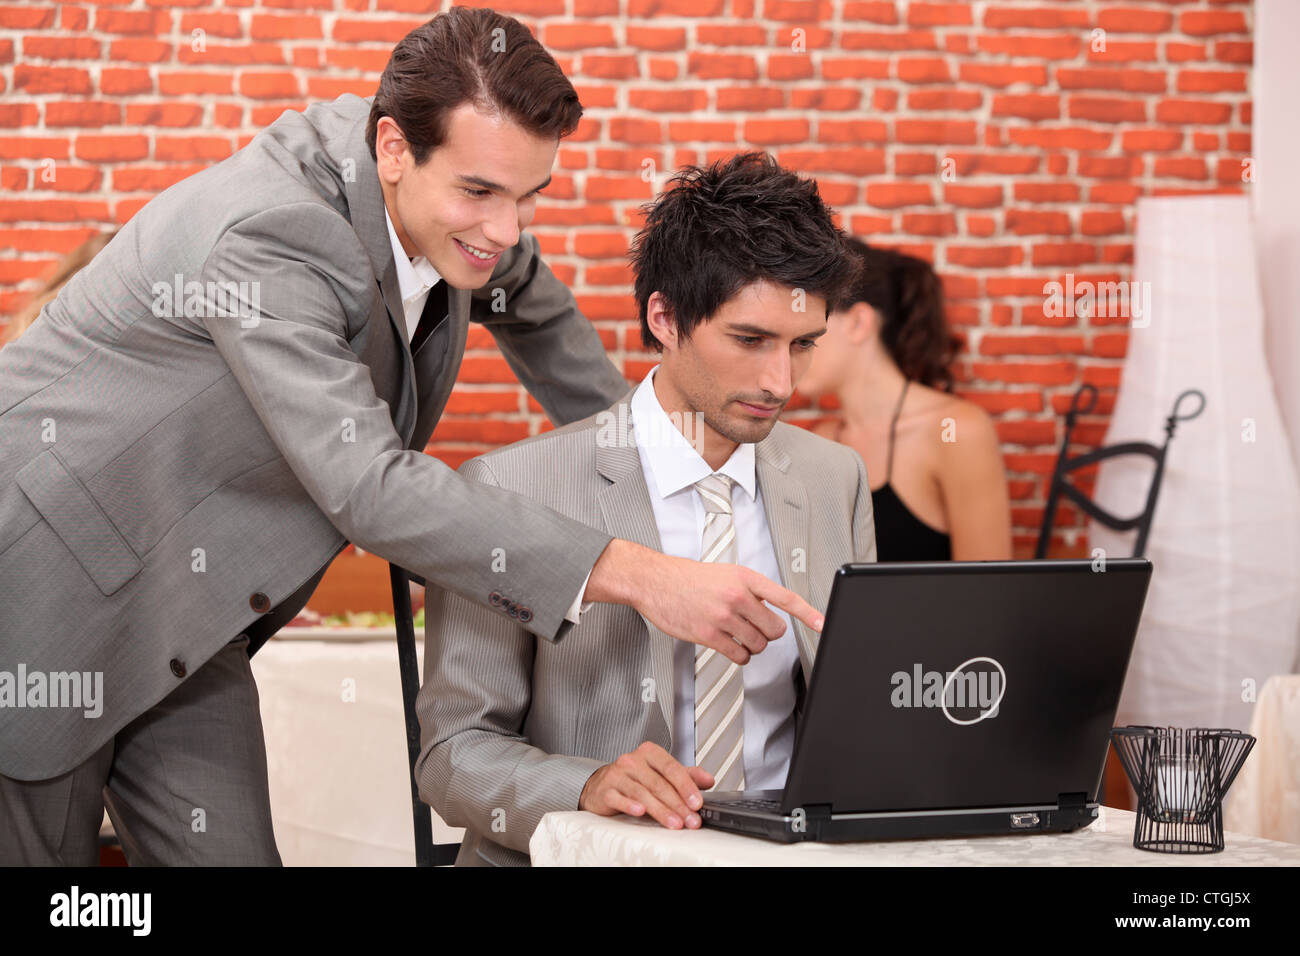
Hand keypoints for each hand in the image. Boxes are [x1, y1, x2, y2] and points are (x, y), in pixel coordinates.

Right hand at [579, 742, 712, 828]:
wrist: (603, 784)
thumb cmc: (634, 778)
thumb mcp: (661, 773)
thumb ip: (686, 775)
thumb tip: (708, 779)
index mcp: (650, 752)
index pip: (672, 768)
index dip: (686, 786)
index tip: (697, 802)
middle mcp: (633, 760)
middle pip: (659, 784)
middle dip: (678, 804)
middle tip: (690, 819)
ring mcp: (617, 774)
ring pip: (642, 793)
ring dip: (661, 810)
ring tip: (675, 823)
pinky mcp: (606, 790)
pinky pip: (619, 798)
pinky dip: (630, 805)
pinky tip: (640, 812)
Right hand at [585, 539, 824, 664]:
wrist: (655, 581)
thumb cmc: (688, 577)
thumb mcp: (725, 573)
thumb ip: (750, 590)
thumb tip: (770, 611)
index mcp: (745, 577)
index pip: (784, 597)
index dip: (807, 613)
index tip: (823, 623)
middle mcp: (737, 596)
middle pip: (774, 629)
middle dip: (768, 633)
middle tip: (753, 628)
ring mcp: (723, 616)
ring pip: (758, 644)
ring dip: (752, 645)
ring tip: (736, 634)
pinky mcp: (708, 635)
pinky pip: (740, 655)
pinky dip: (739, 655)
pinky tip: (729, 645)